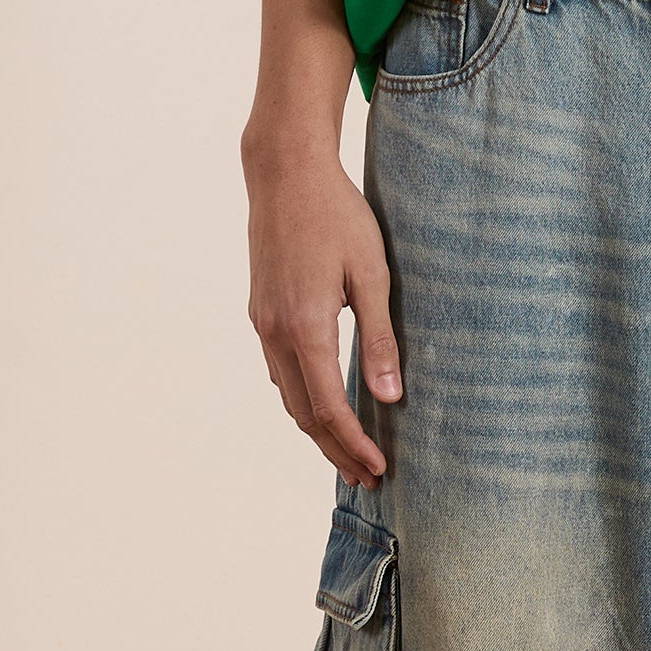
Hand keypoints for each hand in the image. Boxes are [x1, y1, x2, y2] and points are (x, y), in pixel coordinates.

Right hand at [245, 128, 400, 483]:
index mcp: (306, 327)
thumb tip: (390, 397)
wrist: (285, 173)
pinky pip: (279, 370)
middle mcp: (276, 332)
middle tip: (366, 477)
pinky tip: (322, 404)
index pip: (328, 408)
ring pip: (286, 395)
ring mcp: (263, 322)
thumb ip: (379, 338)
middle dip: (335, 450)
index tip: (378, 470)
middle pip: (303, 413)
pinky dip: (301, 399)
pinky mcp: (261, 311)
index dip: (353, 446)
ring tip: (348, 453)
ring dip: (316, 429)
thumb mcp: (372, 273)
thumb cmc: (338, 215)